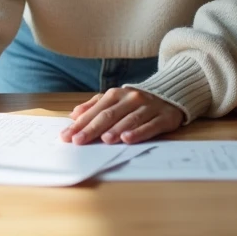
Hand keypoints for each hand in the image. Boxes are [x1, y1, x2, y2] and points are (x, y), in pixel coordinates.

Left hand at [60, 87, 183, 144]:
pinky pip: (150, 126)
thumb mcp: (114, 100)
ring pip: (129, 119)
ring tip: (103, 140)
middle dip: (92, 129)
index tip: (67, 136)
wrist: (170, 95)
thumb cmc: (136, 102)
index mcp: (116, 95)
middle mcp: (131, 99)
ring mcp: (148, 107)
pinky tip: (127, 138)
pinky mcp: (163, 117)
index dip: (80, 124)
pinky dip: (138, 132)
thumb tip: (74, 114)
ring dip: (115, 130)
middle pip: (109, 115)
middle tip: (78, 141)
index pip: (95, 110)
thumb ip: (93, 106)